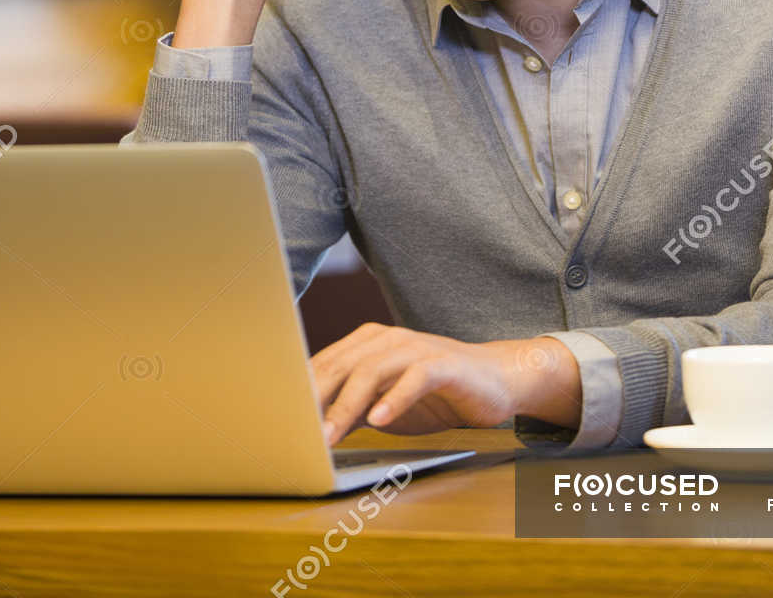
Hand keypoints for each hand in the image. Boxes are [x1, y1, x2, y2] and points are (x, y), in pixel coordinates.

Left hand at [311, 323, 581, 442]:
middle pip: (342, 366)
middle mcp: (387, 339)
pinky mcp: (444, 362)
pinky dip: (395, 398)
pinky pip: (415, 377)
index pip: (325, 366)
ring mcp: (416, 347)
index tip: (278, 421)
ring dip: (348, 404)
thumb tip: (308, 431)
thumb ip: (351, 411)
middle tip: (295, 431)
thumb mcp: (384, 406)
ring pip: (373, 370)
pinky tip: (380, 420)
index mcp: (367, 344)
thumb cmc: (434, 395)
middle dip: (316, 400)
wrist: (494, 380)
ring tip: (329, 434)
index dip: (300, 393)